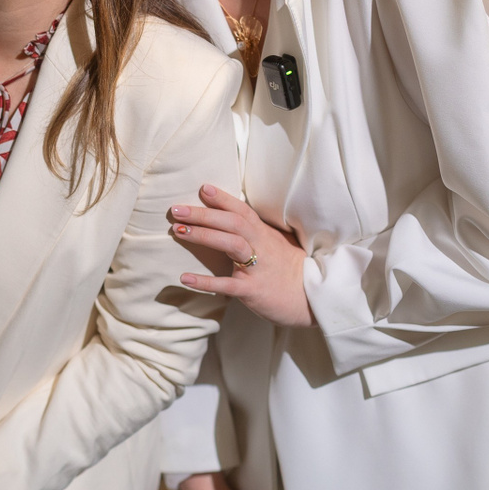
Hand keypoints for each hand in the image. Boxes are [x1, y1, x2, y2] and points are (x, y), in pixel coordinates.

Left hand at [170, 183, 313, 328]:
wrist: (312, 300)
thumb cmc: (289, 271)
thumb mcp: (277, 245)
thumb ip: (257, 232)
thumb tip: (233, 218)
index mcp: (264, 235)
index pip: (243, 211)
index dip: (223, 199)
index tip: (203, 189)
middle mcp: (261, 246)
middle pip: (232, 223)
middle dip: (203, 214)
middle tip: (176, 210)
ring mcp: (258, 268)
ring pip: (231, 245)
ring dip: (203, 235)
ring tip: (178, 231)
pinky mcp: (254, 290)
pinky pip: (228, 284)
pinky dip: (206, 282)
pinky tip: (185, 278)